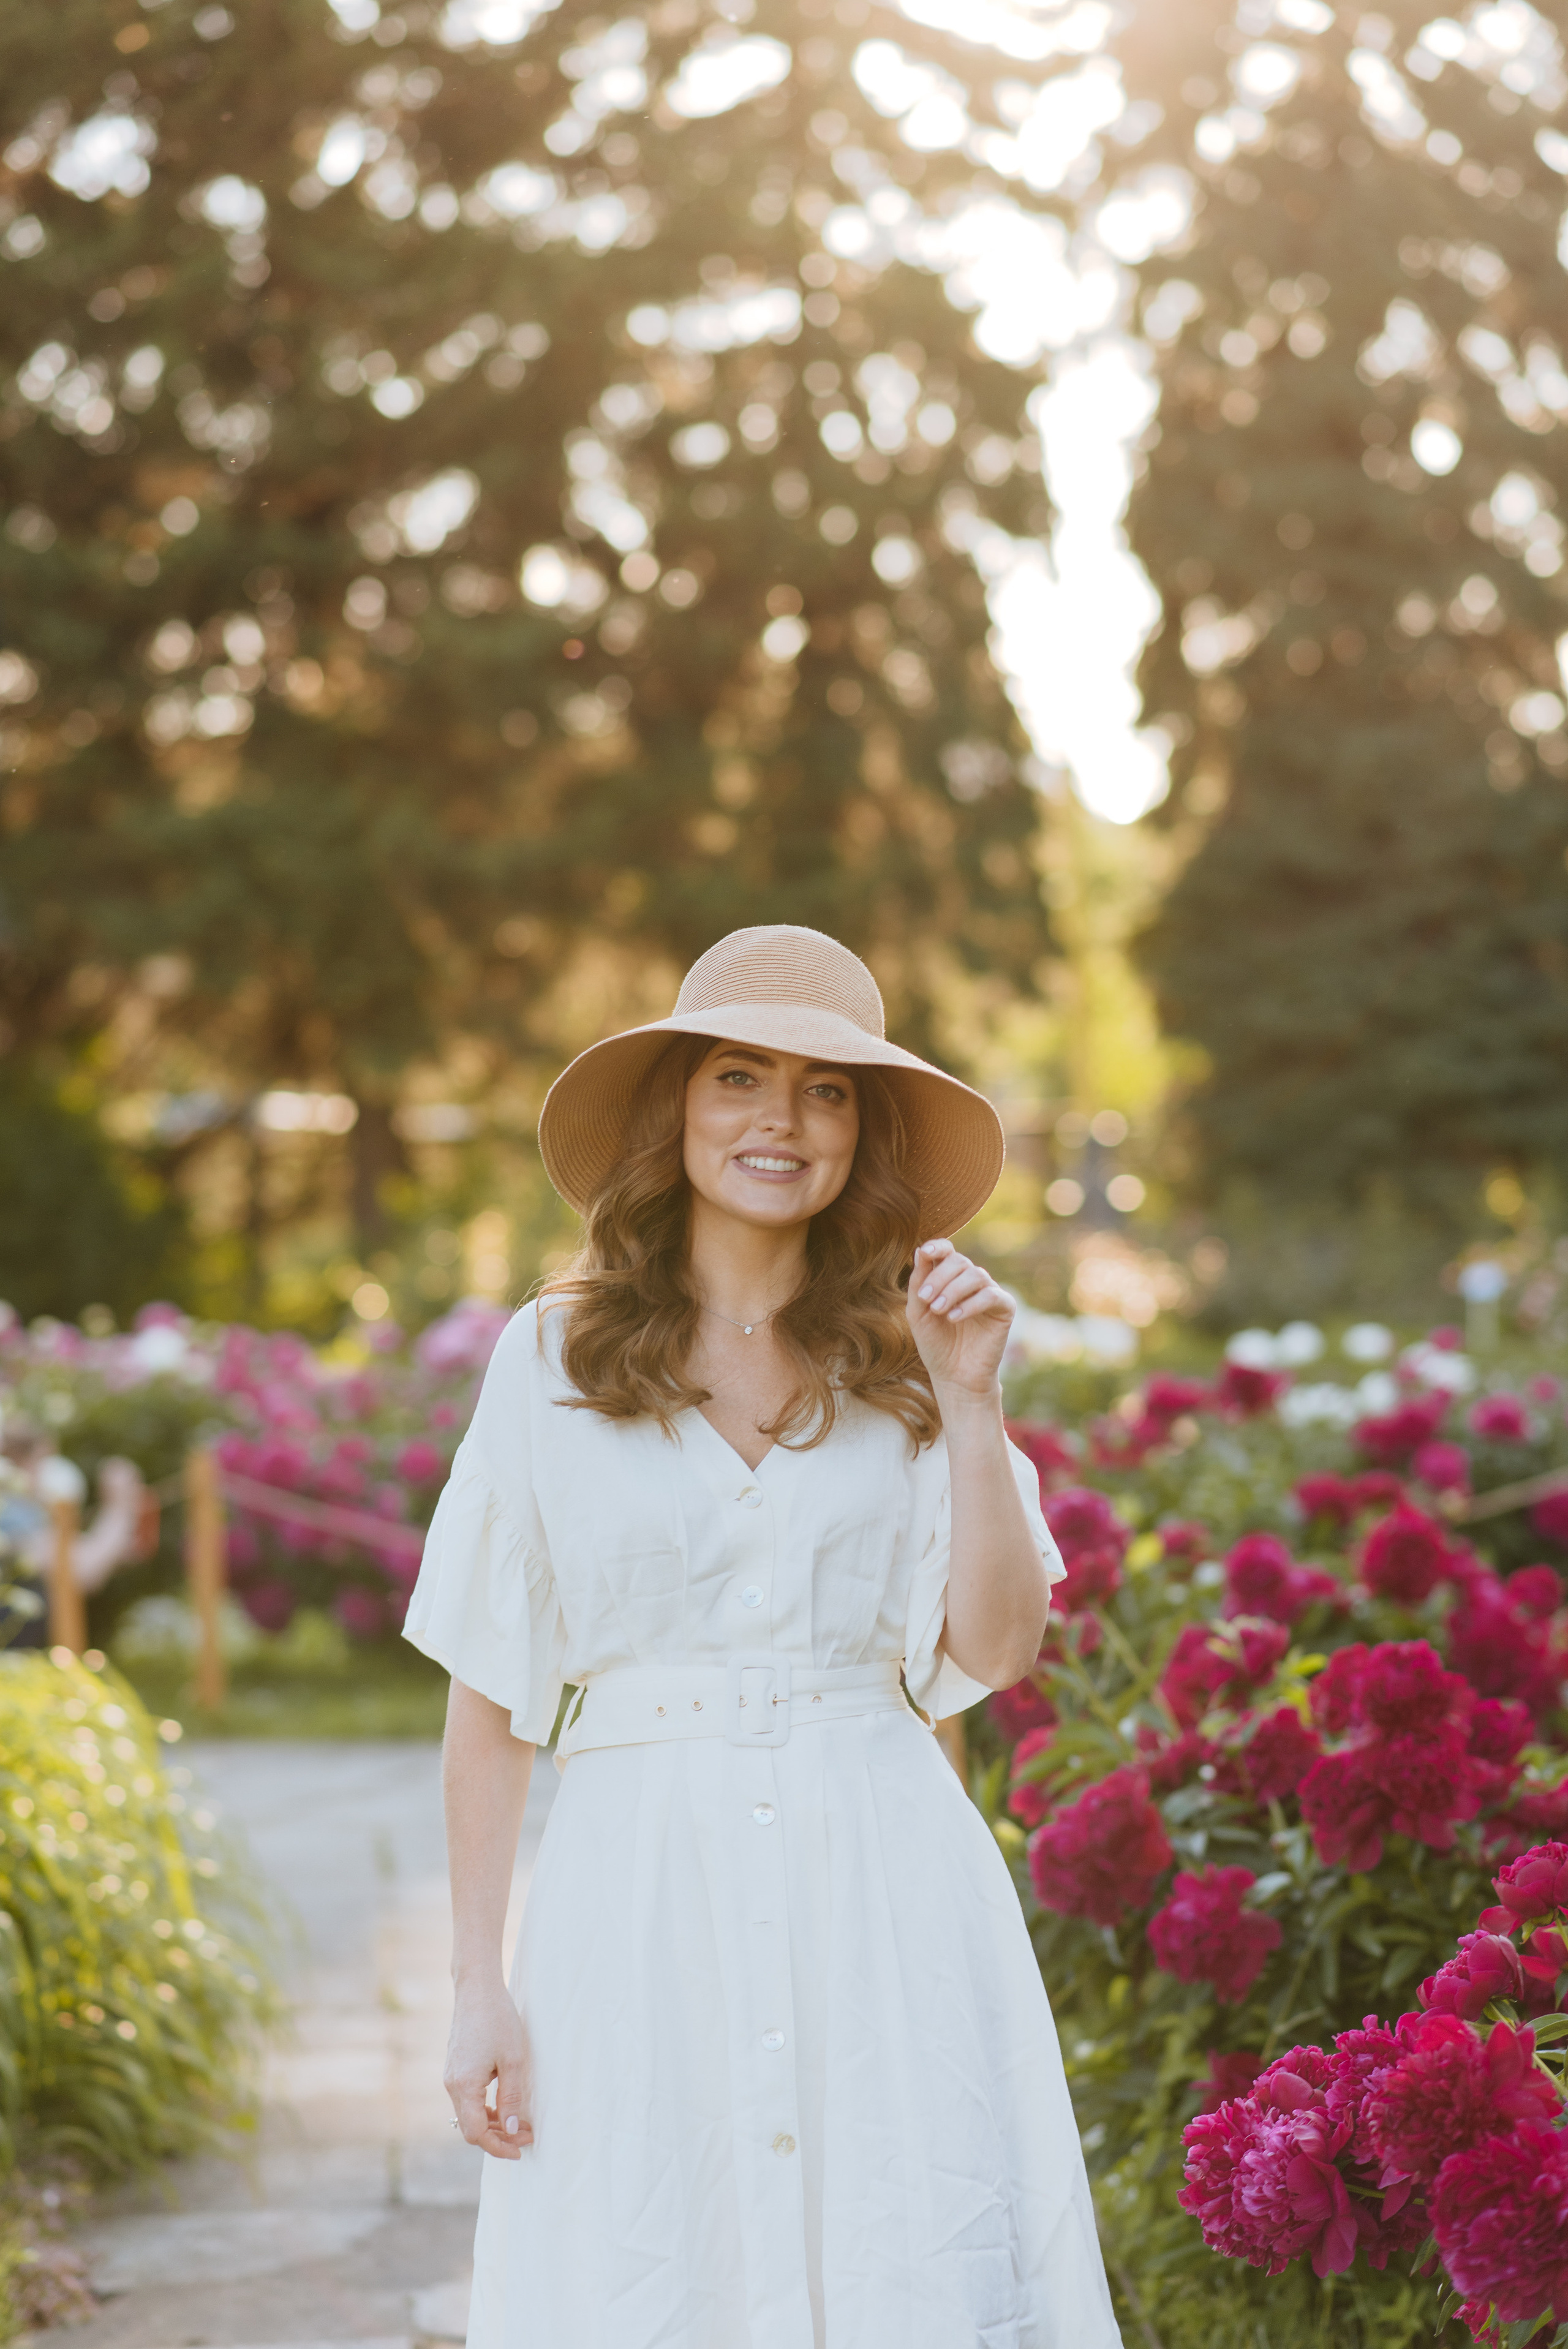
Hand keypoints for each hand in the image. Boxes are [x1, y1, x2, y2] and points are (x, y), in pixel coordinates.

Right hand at [445, 1979, 532, 2158]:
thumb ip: (511, 2098)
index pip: (476, 2133)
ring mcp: (451, 2076)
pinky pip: (467, 2099)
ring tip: (520, 2123)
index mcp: (464, 2086)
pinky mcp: (455, 2068)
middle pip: (470, 2127)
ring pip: (468, 2114)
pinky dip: (485, 2109)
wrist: (477, 1989)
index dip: (498, 2146)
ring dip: (493, 2124)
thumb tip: (512, 2130)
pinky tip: (504, 2106)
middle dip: (498, 2138)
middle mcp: (452, 2085)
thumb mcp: (512, 2060)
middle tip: (526, 2136)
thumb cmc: (498, 2020)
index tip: (520, 2150)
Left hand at [906, 1239, 1012, 1396]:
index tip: (925, 1253)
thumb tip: (920, 1250)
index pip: (947, 1251)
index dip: (938, 1247)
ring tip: (939, 1310)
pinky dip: (971, 1304)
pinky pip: (991, 1295)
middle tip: (926, 1300)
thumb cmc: (935, 1344)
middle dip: (939, 1277)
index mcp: (949, 1278)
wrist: (954, 1376)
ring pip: (976, 1275)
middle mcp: (971, 1281)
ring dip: (953, 1290)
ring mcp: (989, 1293)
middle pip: (959, 1261)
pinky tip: (954, 1318)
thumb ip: (918, 1284)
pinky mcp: (1004, 1308)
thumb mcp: (918, 1313)